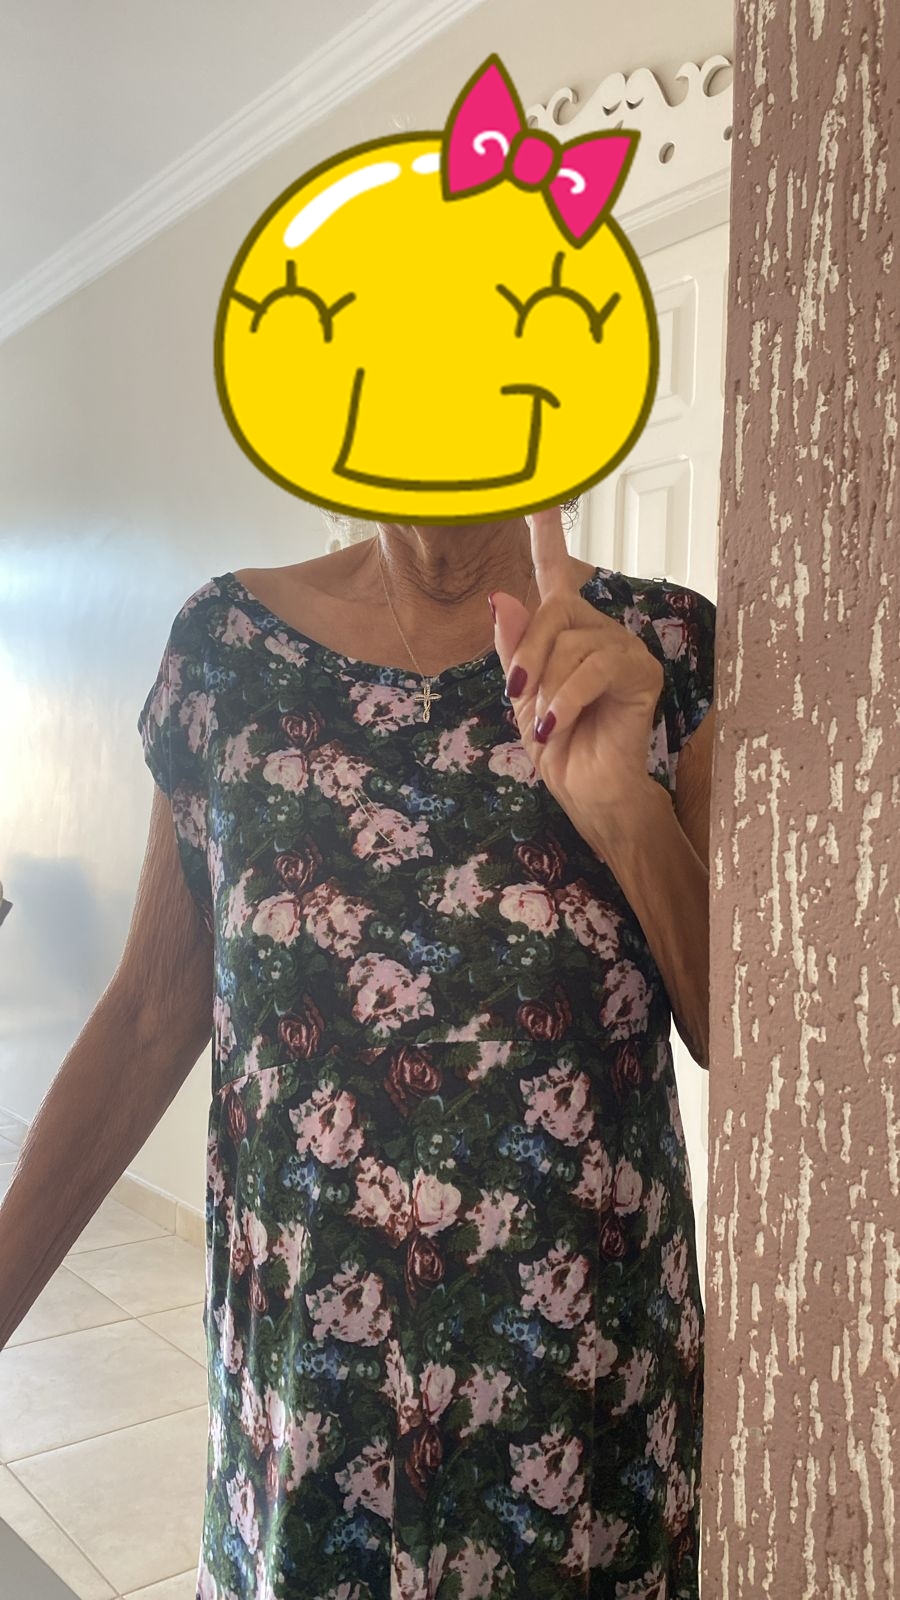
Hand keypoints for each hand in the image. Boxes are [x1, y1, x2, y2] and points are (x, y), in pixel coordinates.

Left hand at [490, 506, 664, 843]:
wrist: (588, 791)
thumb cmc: (558, 745)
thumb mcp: (524, 694)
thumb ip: (515, 647)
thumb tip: (502, 595)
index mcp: (566, 630)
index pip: (555, 569)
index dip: (547, 532)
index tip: (536, 494)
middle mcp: (598, 629)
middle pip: (554, 611)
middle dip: (528, 655)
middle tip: (517, 695)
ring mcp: (624, 648)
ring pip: (572, 643)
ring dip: (549, 687)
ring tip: (546, 722)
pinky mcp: (642, 672)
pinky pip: (596, 667)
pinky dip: (569, 698)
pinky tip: (559, 724)